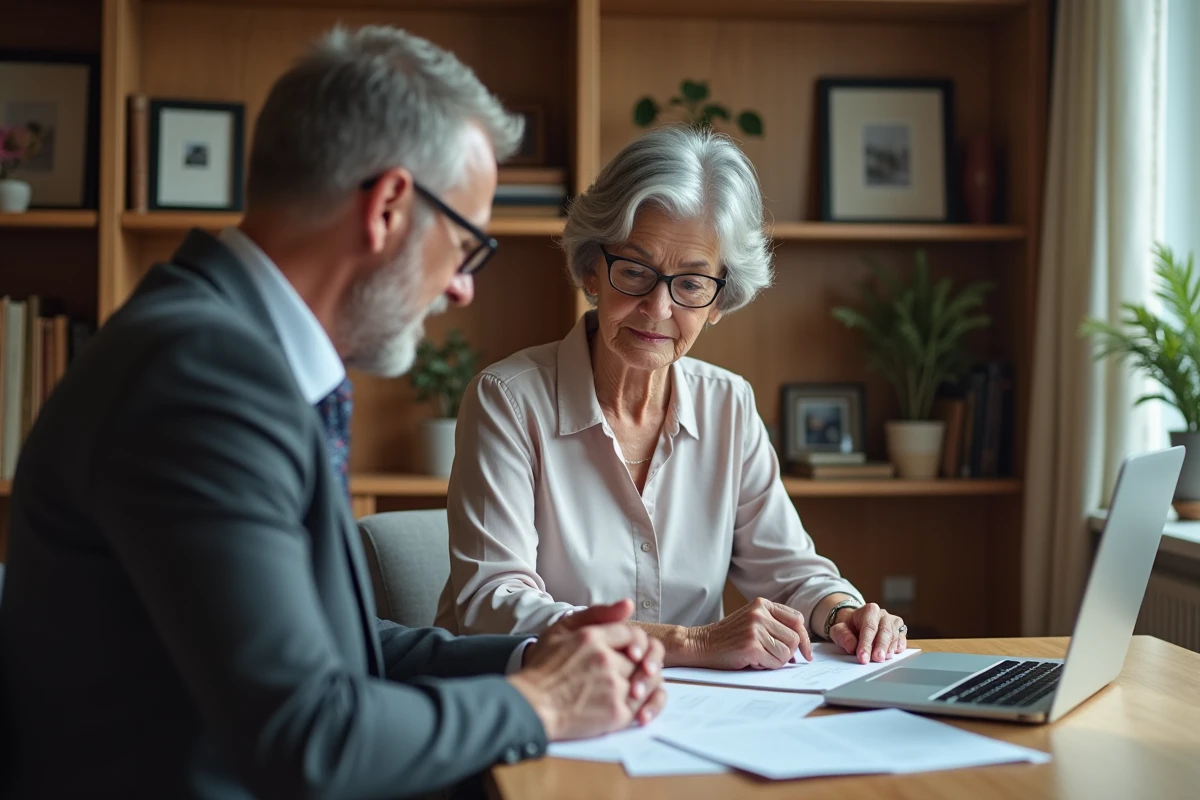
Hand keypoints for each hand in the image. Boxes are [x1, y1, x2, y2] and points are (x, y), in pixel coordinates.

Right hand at [508, 600, 665, 740]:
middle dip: (636, 665)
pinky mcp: (616, 714)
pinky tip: (626, 703)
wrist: (531, 707)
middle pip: (640, 659)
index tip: (627, 652)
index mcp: (592, 637)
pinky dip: (642, 705)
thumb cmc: (542, 668)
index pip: (631, 633)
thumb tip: (628, 604)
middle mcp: (605, 660)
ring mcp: (612, 687)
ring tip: (625, 689)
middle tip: (625, 672)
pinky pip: (642, 705)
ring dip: (640, 684)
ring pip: (645, 681)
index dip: (633, 644)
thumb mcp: (561, 629)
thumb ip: (596, 613)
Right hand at [688, 597, 812, 669]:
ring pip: (787, 652)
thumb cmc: (728, 637)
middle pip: (795, 638)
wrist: (700, 644)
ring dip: (776, 661)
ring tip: (758, 657)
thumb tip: (802, 648)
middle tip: (771, 657)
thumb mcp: (751, 621)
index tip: (806, 654)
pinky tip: (752, 661)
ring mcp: (755, 629)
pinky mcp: (751, 645)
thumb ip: (774, 626)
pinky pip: (775, 662)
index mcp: (762, 604)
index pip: (797, 620)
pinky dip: (767, 666)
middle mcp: (760, 613)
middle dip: (788, 653)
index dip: (804, 639)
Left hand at [828, 602, 906, 663]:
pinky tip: (893, 653)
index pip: (869, 627)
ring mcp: (893, 621)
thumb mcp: (839, 630)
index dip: (866, 643)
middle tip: (876, 659)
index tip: (863, 657)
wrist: (857, 624)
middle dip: (880, 646)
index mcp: (868, 610)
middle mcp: (883, 614)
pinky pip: (902, 639)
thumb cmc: (849, 628)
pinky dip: (898, 647)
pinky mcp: (900, 630)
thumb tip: (852, 646)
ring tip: (882, 659)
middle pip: (884, 631)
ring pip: (894, 635)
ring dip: (889, 649)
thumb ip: (843, 636)